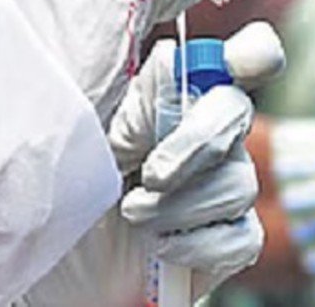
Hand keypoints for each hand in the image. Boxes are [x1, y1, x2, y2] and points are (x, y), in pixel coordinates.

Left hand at [19, 22, 284, 304]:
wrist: (62, 262)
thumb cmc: (66, 189)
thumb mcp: (86, 134)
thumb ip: (133, 99)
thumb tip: (171, 65)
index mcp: (176, 92)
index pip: (240, 56)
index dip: (253, 53)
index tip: (243, 64)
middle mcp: (209, 132)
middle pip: (236, 113)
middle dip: (195, 143)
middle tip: (151, 175)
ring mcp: (225, 185)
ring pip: (239, 181)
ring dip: (180, 204)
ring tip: (133, 215)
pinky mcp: (232, 240)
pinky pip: (241, 237)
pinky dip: (197, 244)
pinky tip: (160, 245)